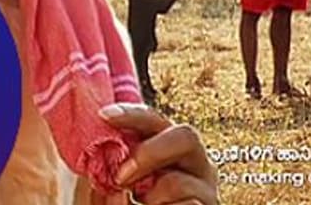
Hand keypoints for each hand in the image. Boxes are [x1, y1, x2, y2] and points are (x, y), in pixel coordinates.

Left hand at [94, 103, 218, 204]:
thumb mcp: (118, 191)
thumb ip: (112, 177)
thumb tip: (112, 177)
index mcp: (169, 151)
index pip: (155, 122)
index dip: (132, 114)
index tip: (104, 117)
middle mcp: (194, 164)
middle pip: (186, 136)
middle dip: (150, 152)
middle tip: (122, 175)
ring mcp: (206, 189)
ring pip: (182, 182)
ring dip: (152, 199)